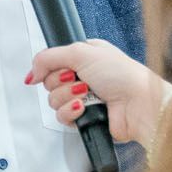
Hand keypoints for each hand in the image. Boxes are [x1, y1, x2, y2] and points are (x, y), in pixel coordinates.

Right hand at [28, 38, 170, 145]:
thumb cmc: (122, 74)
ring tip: (87, 94)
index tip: (64, 68)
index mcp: (84, 57)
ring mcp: (84, 99)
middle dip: (62, 82)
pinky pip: (62, 117)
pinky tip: (84, 107)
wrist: (139, 103)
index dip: (52, 67)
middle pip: (50, 82)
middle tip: (79, 80)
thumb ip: (48, 57)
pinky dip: (71, 112)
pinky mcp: (84, 118)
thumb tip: (32, 71)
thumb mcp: (81, 52)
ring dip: (68, 97)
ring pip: (54, 101)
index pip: (52, 62)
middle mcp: (83, 77)